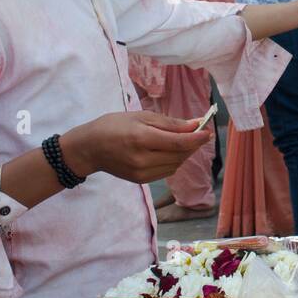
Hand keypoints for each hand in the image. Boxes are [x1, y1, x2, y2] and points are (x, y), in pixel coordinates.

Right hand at [61, 111, 212, 182]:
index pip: (179, 143)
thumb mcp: (141, 116)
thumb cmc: (114, 126)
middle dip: (193, 144)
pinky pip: (167, 171)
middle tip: (198, 132)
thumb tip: (195, 125)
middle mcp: (142, 159)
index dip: (197, 138)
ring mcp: (141, 173)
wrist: (89, 148)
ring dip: (184, 153)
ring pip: (176, 164)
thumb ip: (170, 123)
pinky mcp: (141, 180)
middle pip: (180, 154)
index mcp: (141, 139)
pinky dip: (174, 160)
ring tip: (182, 140)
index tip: (207, 131)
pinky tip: (169, 151)